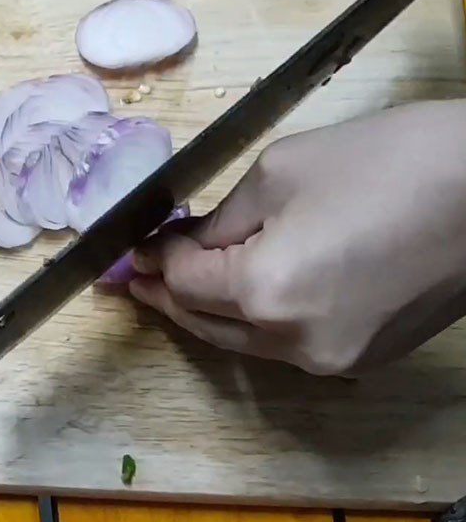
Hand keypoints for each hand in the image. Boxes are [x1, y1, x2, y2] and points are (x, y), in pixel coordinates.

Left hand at [129, 101, 465, 375]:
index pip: (186, 283)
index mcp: (267, 291)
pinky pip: (287, 345)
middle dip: (169, 298)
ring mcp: (334, 359)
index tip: (134, 251)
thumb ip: (220, 221)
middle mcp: (294, 342)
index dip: (154, 264)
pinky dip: (257, 322)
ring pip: (245, 342)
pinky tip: (242, 297)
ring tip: (176, 289)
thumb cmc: (388, 162)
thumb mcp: (281, 173)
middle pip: (207, 325)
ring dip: (209, 314)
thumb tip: (182, 246)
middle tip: (138, 281)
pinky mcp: (364, 359)